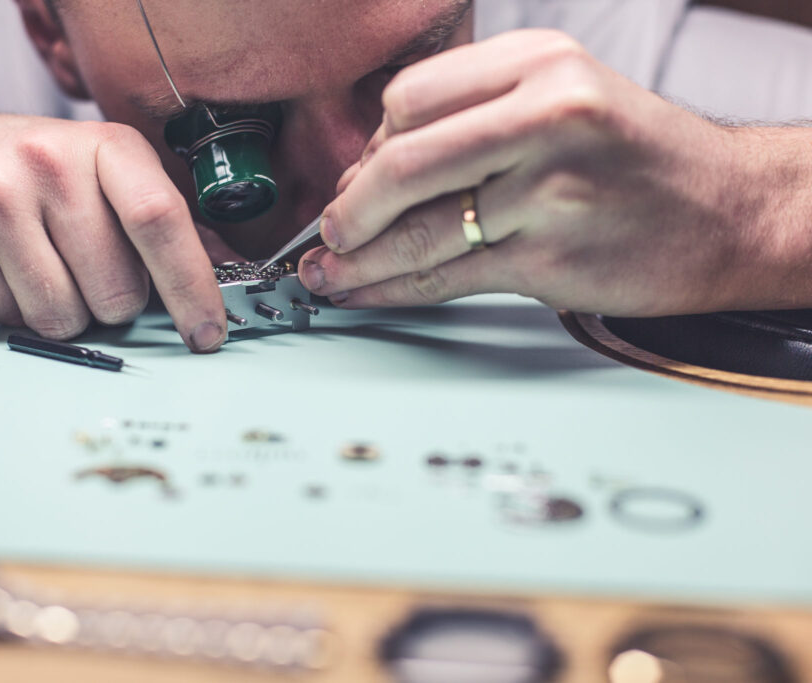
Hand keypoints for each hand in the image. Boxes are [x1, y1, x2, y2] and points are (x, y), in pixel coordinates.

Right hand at [0, 112, 229, 350]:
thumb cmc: (26, 175)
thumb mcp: (101, 174)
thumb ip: (161, 221)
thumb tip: (226, 271)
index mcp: (105, 145)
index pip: (160, 219)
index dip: (191, 287)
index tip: (207, 333)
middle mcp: (48, 160)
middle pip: (116, 288)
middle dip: (114, 304)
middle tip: (86, 272)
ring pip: (64, 316)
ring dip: (63, 312)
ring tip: (40, 267)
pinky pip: (11, 318)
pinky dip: (14, 310)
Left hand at [298, 30, 787, 315]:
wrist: (730, 212)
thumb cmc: (639, 158)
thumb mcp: (564, 97)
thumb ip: (474, 119)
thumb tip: (374, 171)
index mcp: (539, 63)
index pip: (409, 101)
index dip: (367, 149)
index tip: (353, 182)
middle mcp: (545, 116)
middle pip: (403, 162)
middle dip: (349, 210)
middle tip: (327, 236)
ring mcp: (549, 191)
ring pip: (419, 231)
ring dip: (359, 261)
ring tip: (328, 275)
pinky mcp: (552, 258)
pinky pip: (448, 276)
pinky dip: (394, 290)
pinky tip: (367, 293)